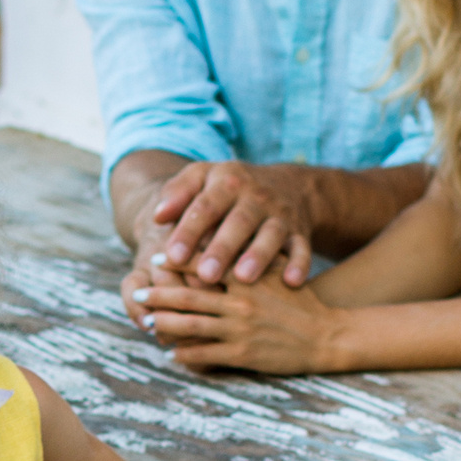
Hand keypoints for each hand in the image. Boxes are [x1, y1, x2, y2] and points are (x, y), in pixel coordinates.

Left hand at [124, 158, 313, 312]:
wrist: (289, 186)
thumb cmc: (229, 190)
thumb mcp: (202, 178)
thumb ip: (177, 194)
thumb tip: (157, 216)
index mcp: (226, 183)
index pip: (205, 206)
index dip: (188, 230)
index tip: (171, 256)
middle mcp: (255, 197)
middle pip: (238, 222)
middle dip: (223, 248)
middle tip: (205, 275)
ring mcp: (280, 215)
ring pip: (271, 234)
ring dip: (259, 256)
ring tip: (244, 278)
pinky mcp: (300, 232)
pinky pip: (303, 247)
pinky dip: (300, 263)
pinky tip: (292, 282)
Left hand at [134, 269, 338, 376]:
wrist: (328, 334)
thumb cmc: (301, 298)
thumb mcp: (278, 268)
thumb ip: (250, 252)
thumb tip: (219, 239)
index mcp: (246, 276)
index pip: (202, 264)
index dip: (175, 262)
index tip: (155, 261)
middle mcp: (240, 301)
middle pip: (188, 296)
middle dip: (158, 296)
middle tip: (138, 295)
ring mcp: (240, 329)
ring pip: (190, 326)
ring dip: (164, 325)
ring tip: (147, 323)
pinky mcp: (244, 354)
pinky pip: (205, 355)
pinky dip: (185, 355)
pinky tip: (172, 353)